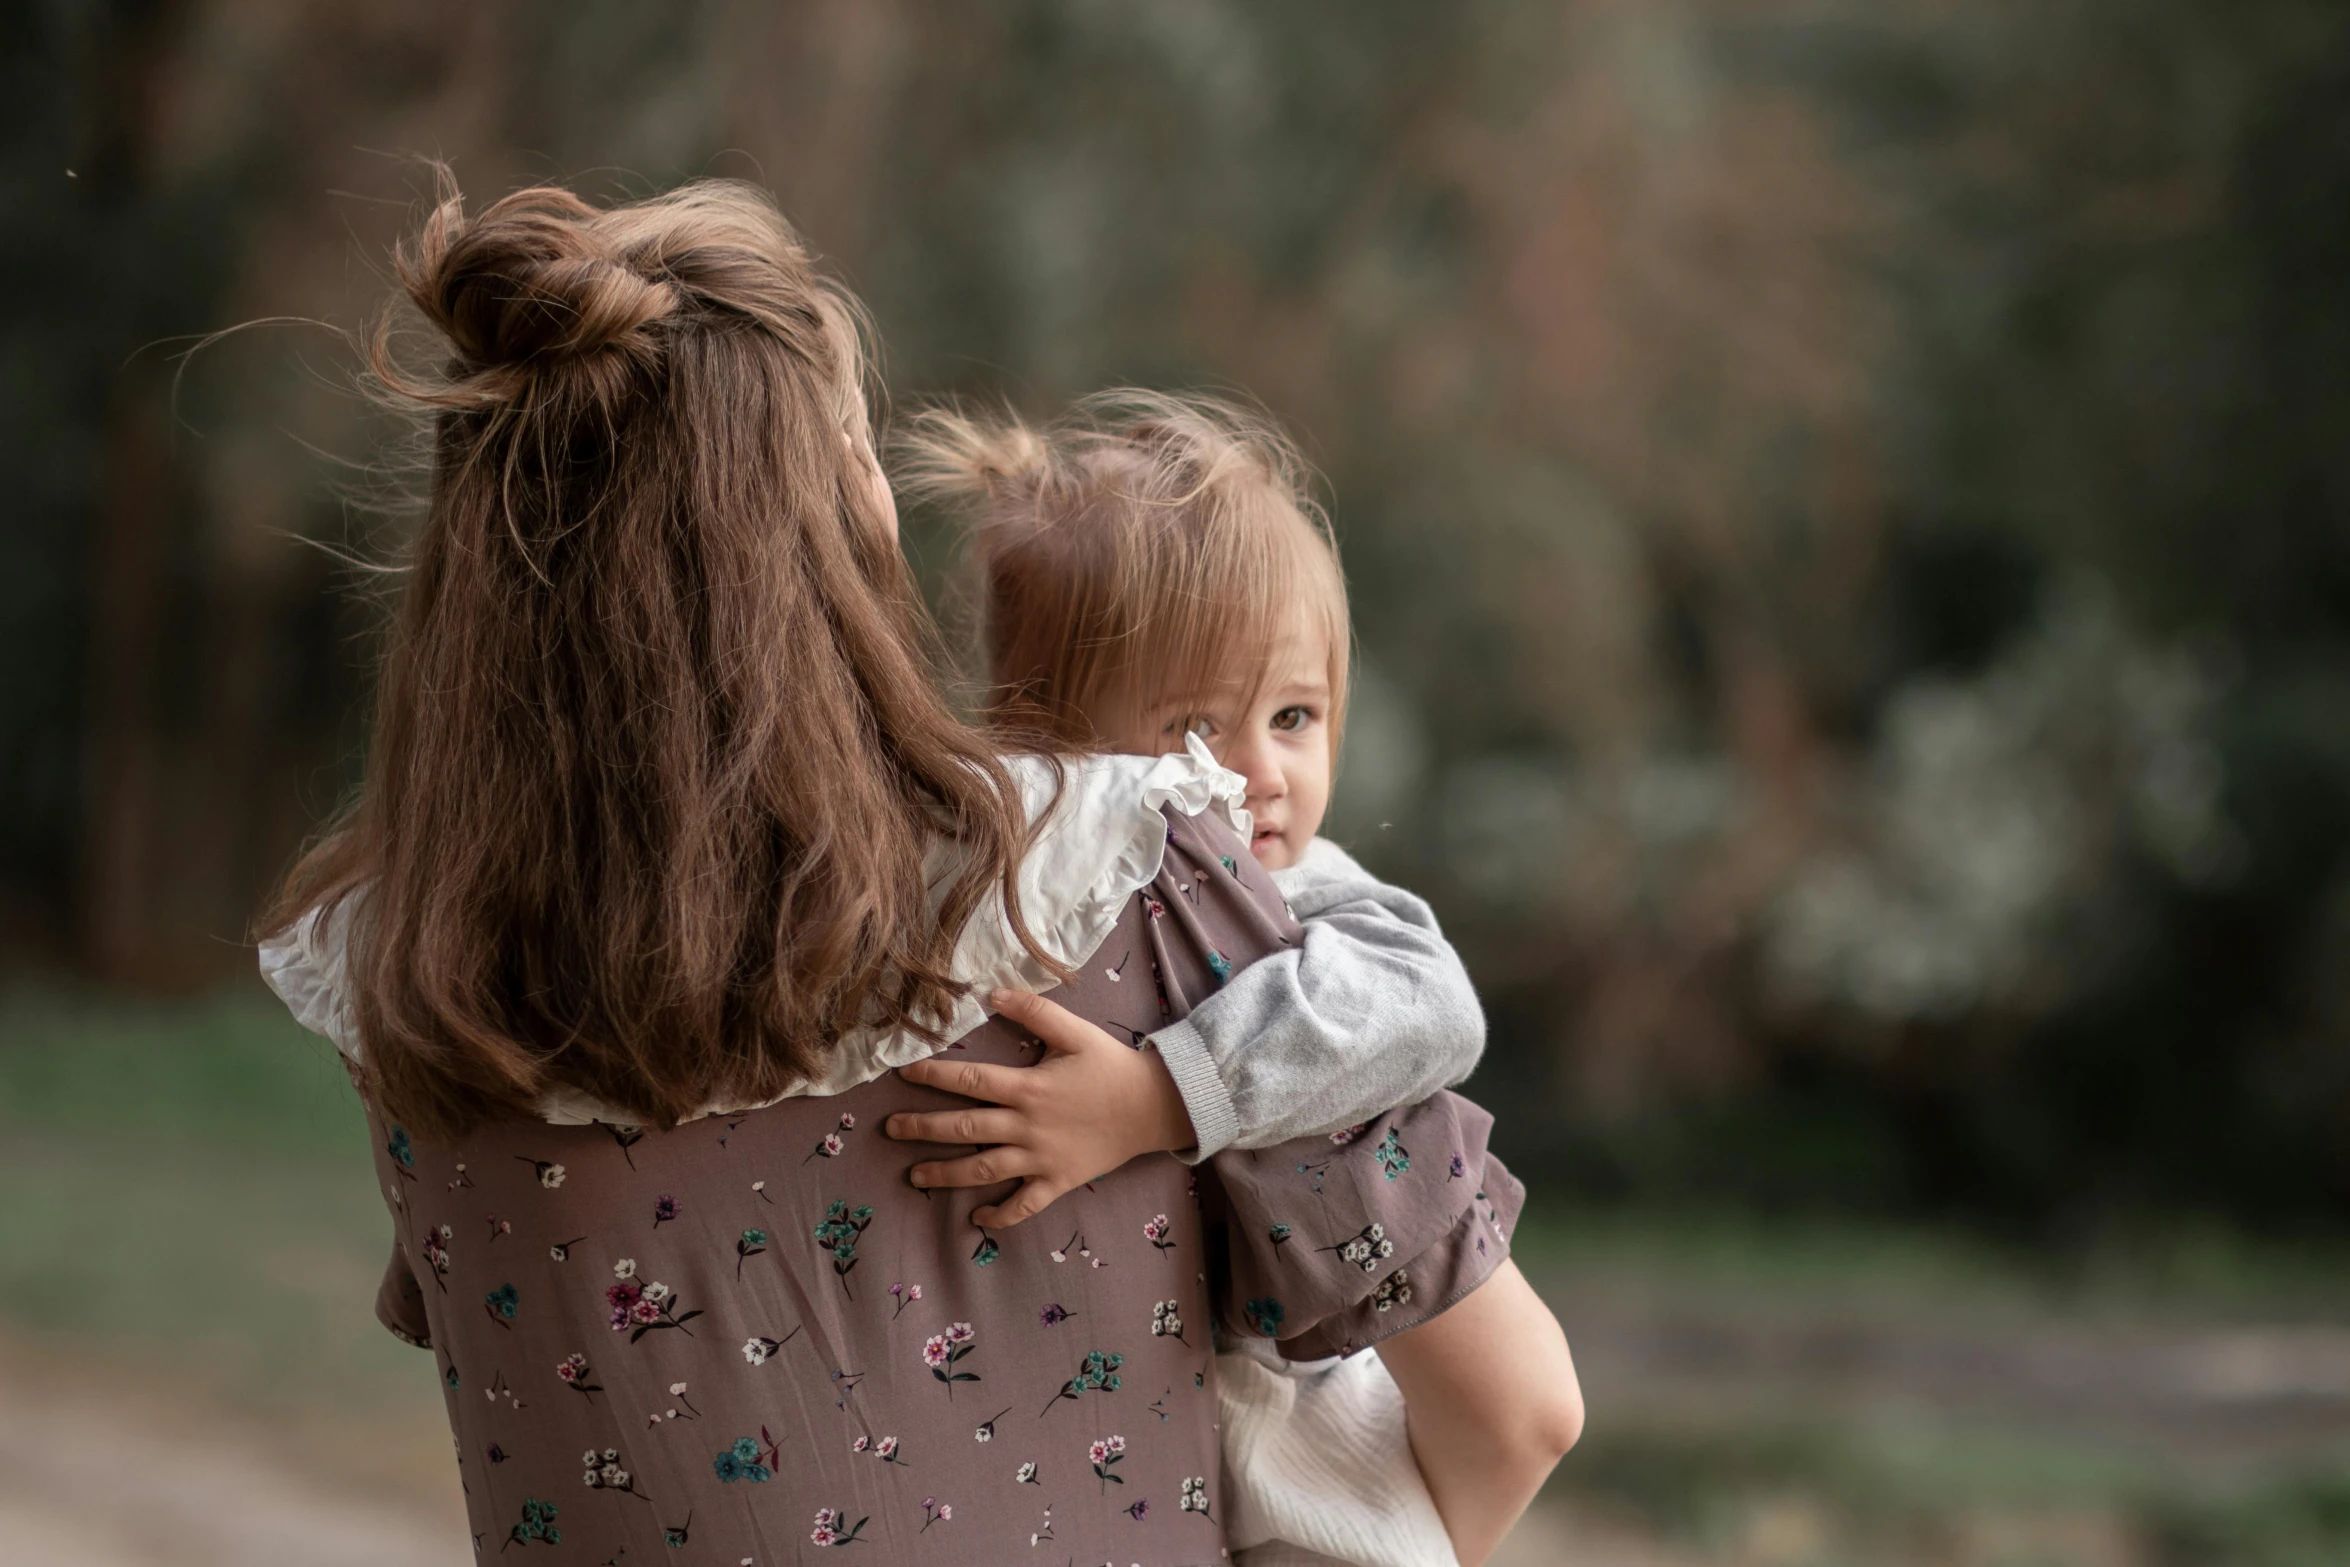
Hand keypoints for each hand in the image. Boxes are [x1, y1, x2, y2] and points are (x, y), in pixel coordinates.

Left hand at [885, 988, 1196, 1227]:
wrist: (1153, 1107)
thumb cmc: (1111, 1066)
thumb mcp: (1075, 1031)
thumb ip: (1034, 1011)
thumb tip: (992, 991)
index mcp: (1028, 1087)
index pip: (970, 1079)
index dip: (934, 1075)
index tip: (904, 1073)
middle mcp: (1027, 1125)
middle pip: (965, 1127)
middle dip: (923, 1128)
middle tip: (890, 1129)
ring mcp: (1040, 1158)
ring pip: (984, 1169)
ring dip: (946, 1173)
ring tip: (915, 1176)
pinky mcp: (1057, 1181)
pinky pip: (1024, 1204)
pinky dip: (999, 1214)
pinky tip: (976, 1217)